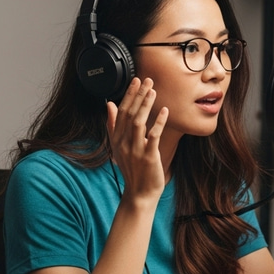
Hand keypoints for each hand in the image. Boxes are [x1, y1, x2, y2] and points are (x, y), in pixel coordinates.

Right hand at [106, 78, 168, 204]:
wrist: (139, 193)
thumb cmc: (133, 169)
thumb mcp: (119, 146)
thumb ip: (113, 125)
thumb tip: (108, 104)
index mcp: (117, 139)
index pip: (121, 112)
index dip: (128, 95)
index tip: (136, 81)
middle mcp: (124, 143)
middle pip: (130, 114)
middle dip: (138, 95)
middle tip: (147, 80)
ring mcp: (135, 150)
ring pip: (139, 122)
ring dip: (146, 105)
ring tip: (153, 91)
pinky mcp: (148, 157)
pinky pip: (153, 136)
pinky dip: (159, 122)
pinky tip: (165, 111)